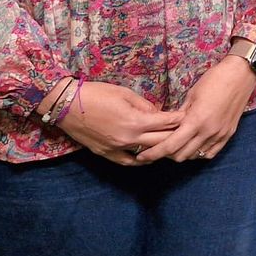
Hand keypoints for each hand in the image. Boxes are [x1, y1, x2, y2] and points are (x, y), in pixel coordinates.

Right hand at [52, 81, 180, 164]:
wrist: (67, 105)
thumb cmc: (97, 94)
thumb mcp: (125, 93)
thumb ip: (145, 106)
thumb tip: (157, 114)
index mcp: (135, 121)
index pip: (165, 123)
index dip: (178, 119)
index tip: (188, 116)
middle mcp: (129, 139)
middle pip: (160, 141)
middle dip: (174, 135)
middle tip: (186, 131)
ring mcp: (117, 149)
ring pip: (146, 153)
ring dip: (159, 148)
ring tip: (171, 144)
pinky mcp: (105, 154)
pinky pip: (127, 161)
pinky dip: (140, 160)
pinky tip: (147, 157)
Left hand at [137, 54, 255, 163]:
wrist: (241, 74)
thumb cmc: (214, 80)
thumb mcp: (192, 95)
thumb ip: (180, 115)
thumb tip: (168, 127)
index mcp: (196, 121)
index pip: (170, 146)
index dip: (154, 153)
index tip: (142, 156)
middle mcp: (208, 132)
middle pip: (181, 155)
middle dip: (167, 154)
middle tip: (159, 146)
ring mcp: (220, 135)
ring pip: (195, 156)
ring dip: (183, 153)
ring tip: (176, 145)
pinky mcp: (228, 134)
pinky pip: (210, 153)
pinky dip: (198, 152)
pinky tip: (193, 145)